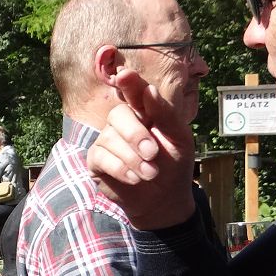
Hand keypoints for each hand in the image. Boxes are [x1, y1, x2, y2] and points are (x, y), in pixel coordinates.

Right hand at [86, 69, 196, 229]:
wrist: (164, 200)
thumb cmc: (173, 165)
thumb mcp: (179, 139)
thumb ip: (166, 114)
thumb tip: (148, 90)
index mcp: (144, 112)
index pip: (133, 92)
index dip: (129, 83)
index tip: (125, 75)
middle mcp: (122, 123)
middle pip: (118, 114)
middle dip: (136, 134)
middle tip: (152, 154)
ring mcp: (107, 141)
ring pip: (110, 138)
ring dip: (133, 158)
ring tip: (150, 173)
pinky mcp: (96, 162)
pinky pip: (101, 157)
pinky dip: (120, 168)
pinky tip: (135, 178)